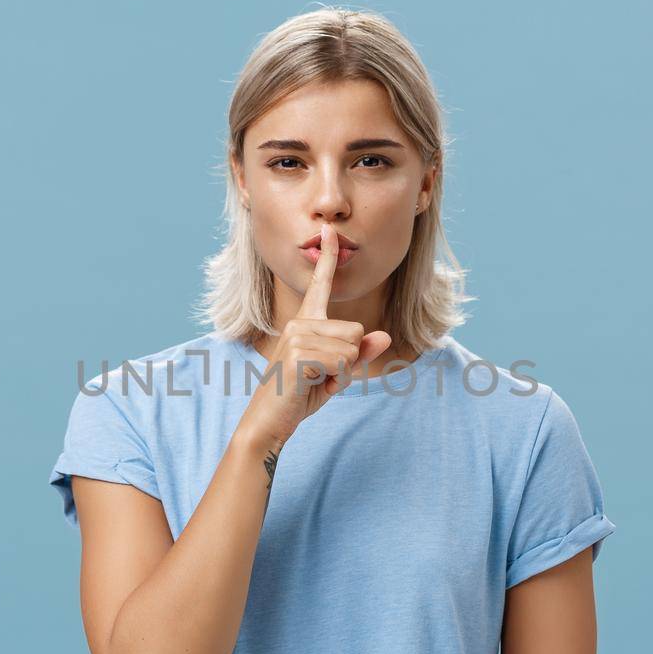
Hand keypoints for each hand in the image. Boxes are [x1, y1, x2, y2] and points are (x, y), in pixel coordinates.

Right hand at [238, 222, 392, 446]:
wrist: (268, 423)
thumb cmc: (300, 397)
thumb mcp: (336, 374)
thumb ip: (358, 354)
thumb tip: (384, 335)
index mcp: (306, 322)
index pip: (320, 286)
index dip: (327, 258)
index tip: (329, 230)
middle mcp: (300, 323)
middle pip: (355, 331)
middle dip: (348, 361)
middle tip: (321, 377)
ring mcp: (297, 335)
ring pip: (351, 348)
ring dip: (341, 373)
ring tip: (314, 382)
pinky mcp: (298, 353)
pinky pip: (342, 362)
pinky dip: (335, 380)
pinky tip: (310, 385)